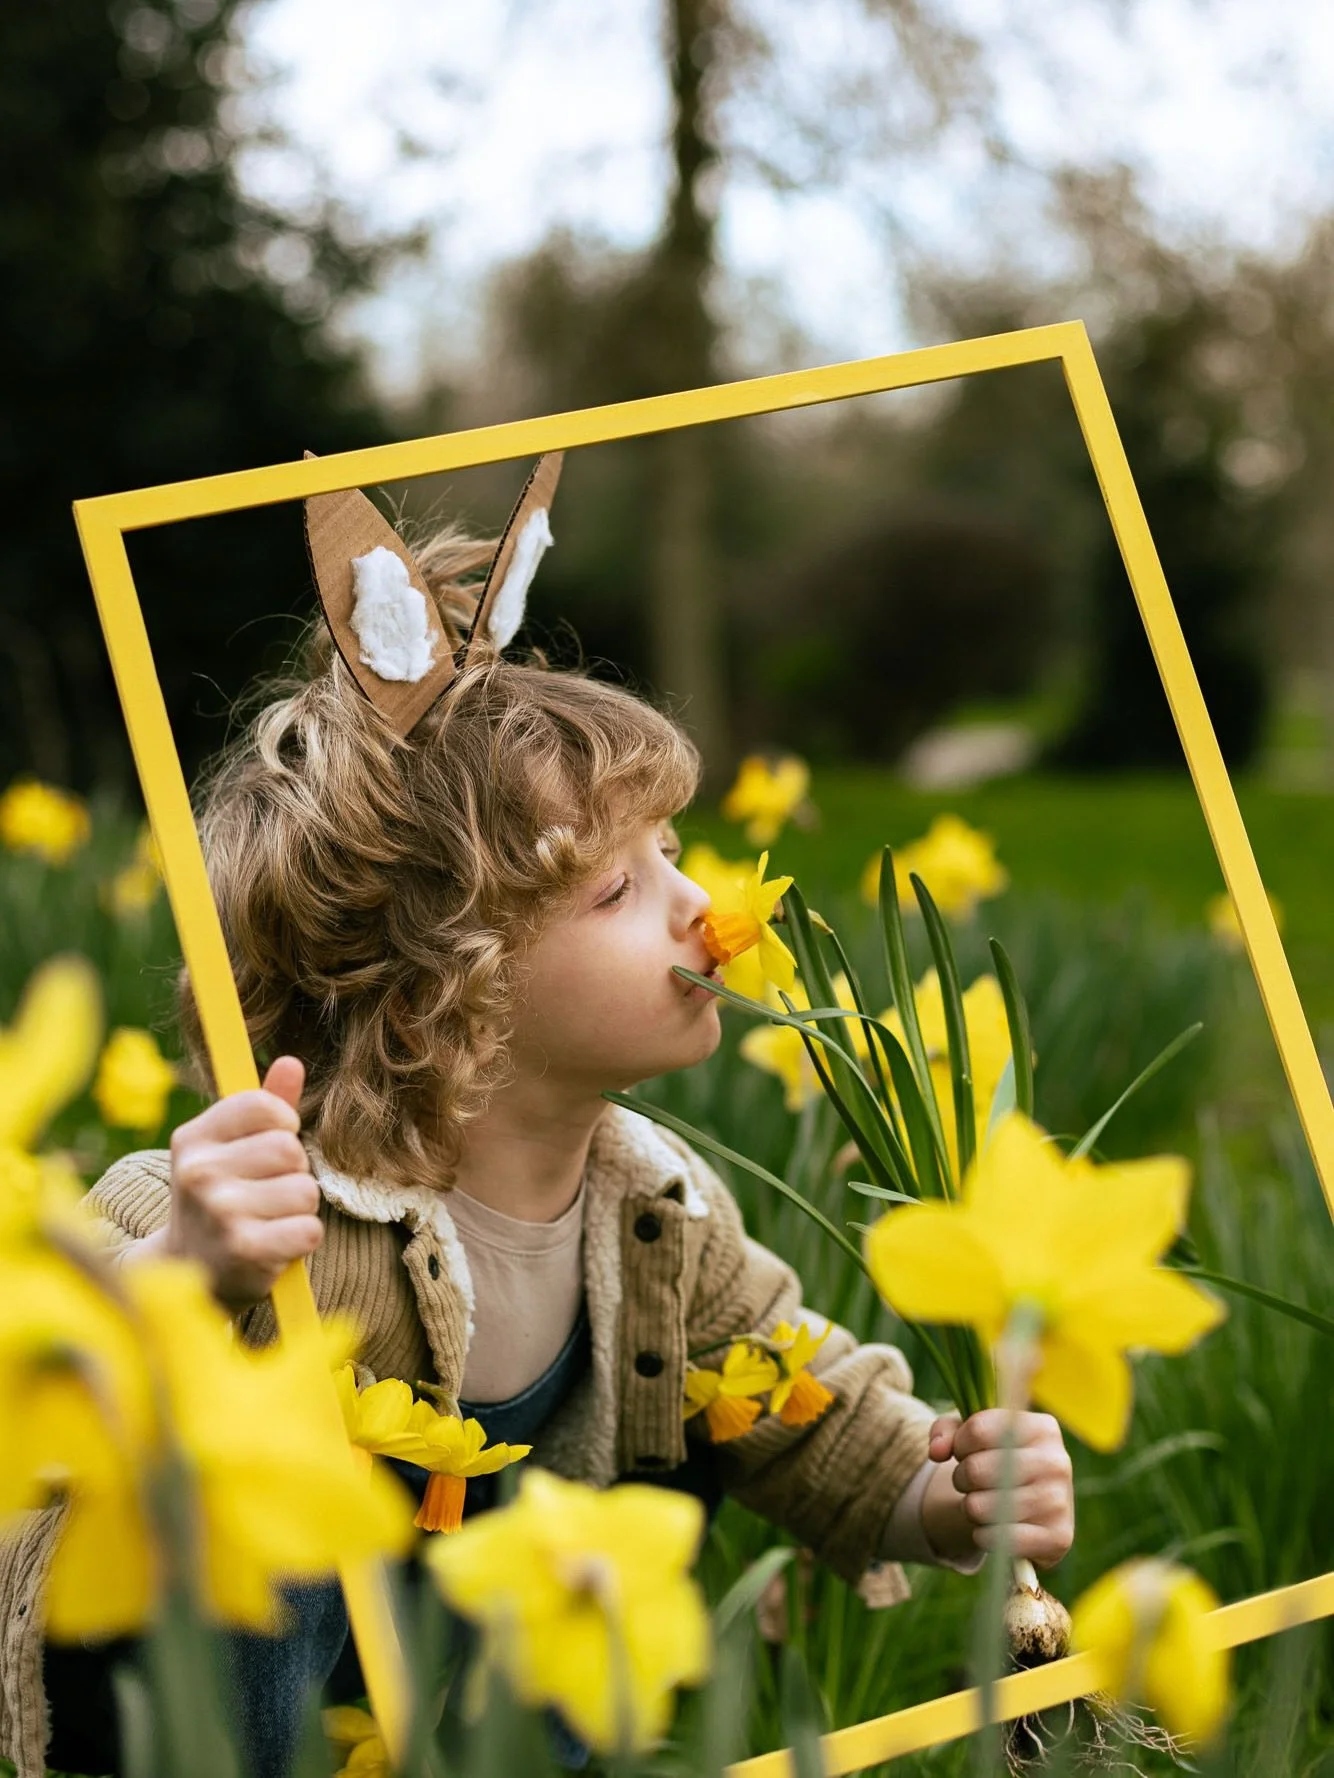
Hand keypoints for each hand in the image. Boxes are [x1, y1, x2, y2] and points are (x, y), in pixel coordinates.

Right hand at [160, 1056, 322, 1309]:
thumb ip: (264, 1107)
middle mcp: (199, 1173)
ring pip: (305, 1190)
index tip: (269, 1147)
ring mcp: (220, 1212)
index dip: (283, 1126)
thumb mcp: (230, 1150)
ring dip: (300, 1208)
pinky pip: (310, 1229)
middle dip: (293, 1172)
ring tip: (269, 1220)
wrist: (190, 1273)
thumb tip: (291, 1062)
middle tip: (267, 1193)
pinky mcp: (244, 1250)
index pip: (265, 1106)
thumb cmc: (221, 1200)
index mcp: (193, 1139)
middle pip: (291, 1149)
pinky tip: (275, 1246)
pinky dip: (303, 1239)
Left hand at [921, 1409, 1073, 1569]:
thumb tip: (936, 1452)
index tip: (965, 1452)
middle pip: (976, 1469)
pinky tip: (992, 1528)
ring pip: (981, 1507)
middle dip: (962, 1478)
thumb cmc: (998, 1461)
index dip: (959, 1445)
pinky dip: (983, 1536)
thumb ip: (945, 1432)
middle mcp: (1058, 1461)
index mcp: (1042, 1428)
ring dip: (970, 1509)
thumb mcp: (971, 1436)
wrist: (1034, 1509)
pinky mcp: (1058, 1538)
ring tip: (983, 1503)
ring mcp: (1061, 1501)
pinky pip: (997, 1539)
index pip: (978, 1430)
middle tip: (972, 1483)